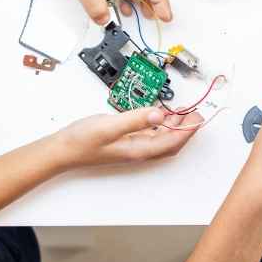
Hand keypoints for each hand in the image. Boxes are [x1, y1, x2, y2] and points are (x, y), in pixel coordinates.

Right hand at [50, 107, 201, 168]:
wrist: (62, 150)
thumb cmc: (82, 141)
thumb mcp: (108, 126)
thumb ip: (135, 119)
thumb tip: (159, 114)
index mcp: (138, 150)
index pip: (172, 142)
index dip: (188, 130)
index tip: (198, 116)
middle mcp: (138, 151)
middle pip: (171, 143)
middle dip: (186, 129)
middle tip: (195, 112)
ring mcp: (132, 147)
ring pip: (161, 138)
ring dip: (174, 126)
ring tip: (183, 111)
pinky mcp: (126, 141)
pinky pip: (150, 134)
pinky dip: (159, 124)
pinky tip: (158, 114)